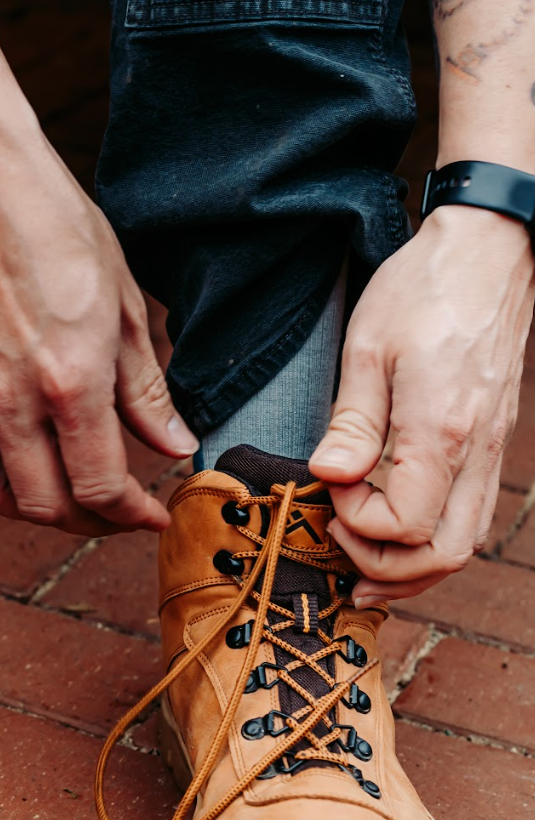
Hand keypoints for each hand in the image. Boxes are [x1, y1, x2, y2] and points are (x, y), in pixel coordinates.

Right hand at [0, 126, 197, 536]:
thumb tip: (173, 445)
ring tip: (62, 495)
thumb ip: (145, 389)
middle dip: (88, 522)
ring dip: (30, 510)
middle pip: (44, 506)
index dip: (132, 515)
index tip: (151, 514)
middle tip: (115, 509)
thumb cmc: (58, 228)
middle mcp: (9, 398)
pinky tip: (24, 437)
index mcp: (69, 380)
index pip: (100, 487)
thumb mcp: (125, 306)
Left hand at [309, 206, 533, 603]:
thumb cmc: (423, 290)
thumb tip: (328, 477)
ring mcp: (491, 448)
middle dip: (388, 568)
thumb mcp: (367, 348)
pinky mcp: (491, 441)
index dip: (358, 523)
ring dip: (413, 563)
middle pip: (446, 554)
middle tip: (341, 549)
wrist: (489, 252)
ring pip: (465, 542)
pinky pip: (471, 513)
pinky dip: (434, 536)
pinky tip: (397, 526)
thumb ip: (351, 423)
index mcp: (441, 430)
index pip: (405, 524)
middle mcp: (476, 450)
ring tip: (363, 556)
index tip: (331, 488)